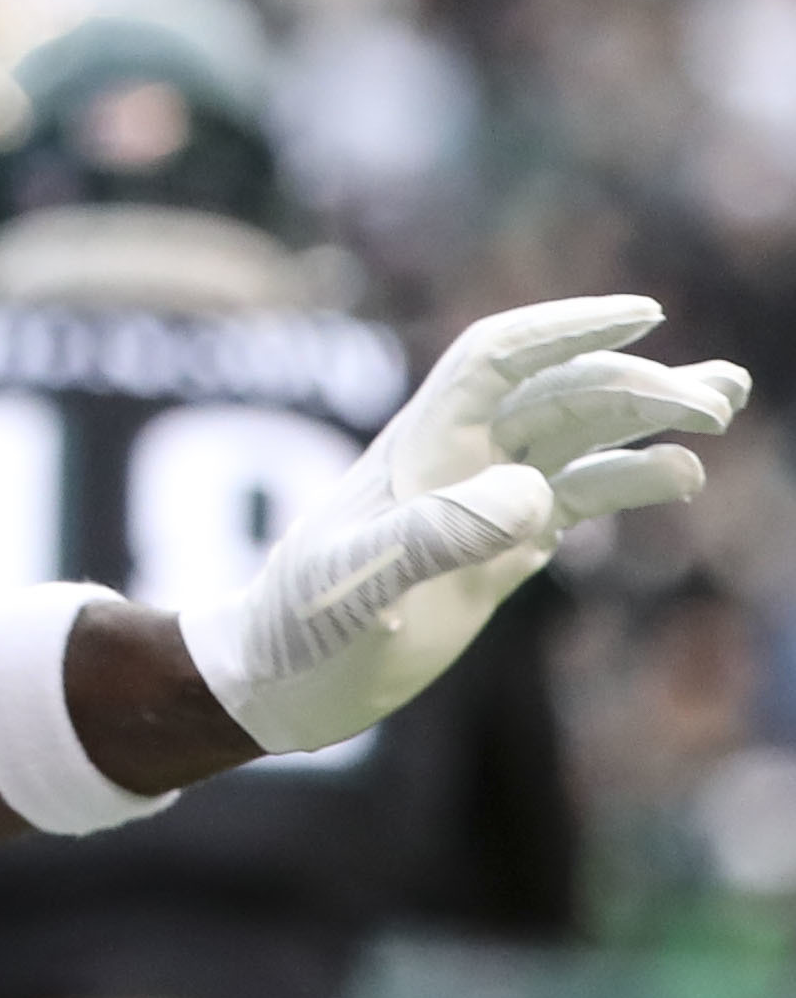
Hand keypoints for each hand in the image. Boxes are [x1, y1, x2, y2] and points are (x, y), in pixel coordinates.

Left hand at [180, 295, 747, 754]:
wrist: (273, 684)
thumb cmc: (297, 629)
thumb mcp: (355, 588)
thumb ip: (435, 538)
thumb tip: (530, 494)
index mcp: (417, 450)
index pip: (498, 360)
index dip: (566, 328)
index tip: (647, 314)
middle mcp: (453, 465)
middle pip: (557, 395)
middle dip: (636, 385)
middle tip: (717, 401)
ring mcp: (478, 509)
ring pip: (576, 441)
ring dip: (647, 421)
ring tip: (724, 405)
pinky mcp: (494, 556)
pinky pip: (574, 502)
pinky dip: (629, 482)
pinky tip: (680, 477)